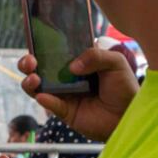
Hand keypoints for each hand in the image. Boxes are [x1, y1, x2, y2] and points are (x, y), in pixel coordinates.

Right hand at [18, 47, 138, 140]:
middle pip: (39, 67)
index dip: (43, 46)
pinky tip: (43, 96)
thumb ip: (95, 56)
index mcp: (77, 61)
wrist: (129, 116)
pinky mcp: (64, 111)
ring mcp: (63, 94)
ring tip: (34, 79)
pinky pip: (50, 105)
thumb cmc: (125, 88)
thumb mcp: (115, 63)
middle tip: (30, 61)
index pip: (55, 50)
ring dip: (29, 81)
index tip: (37, 42)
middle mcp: (66, 76)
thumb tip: (72, 65)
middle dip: (28, 62)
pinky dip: (44, 100)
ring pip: (37, 86)